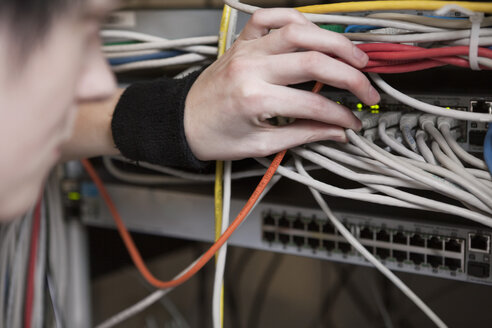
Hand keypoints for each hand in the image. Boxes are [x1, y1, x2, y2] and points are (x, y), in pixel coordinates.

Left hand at [184, 8, 379, 160]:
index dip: (340, 115)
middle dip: (349, 74)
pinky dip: (295, 18)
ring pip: (298, 31)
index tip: (354, 121)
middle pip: (313, 61)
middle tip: (367, 87)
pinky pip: (270, 17)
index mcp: (254, 100)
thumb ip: (302, 135)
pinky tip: (313, 31)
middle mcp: (251, 68)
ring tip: (354, 55)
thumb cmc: (214, 136)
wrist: (181, 121)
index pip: (313, 105)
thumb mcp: (259, 145)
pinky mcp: (241, 42)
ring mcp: (246, 50)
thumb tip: (336, 131)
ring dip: (332, 41)